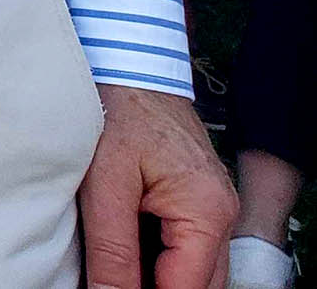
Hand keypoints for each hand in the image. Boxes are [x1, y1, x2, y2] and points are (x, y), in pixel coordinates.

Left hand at [79, 83, 234, 288]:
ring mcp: (211, 206)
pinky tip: (120, 249)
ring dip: (154, 274)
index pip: (186, 288)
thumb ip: (111, 248)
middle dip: (154, 288)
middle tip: (106, 281)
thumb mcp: (104, 182)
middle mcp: (221, 213)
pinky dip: (155, 255)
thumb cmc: (115, 109)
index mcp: (206, 211)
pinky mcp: (194, 198)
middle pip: (197, 284)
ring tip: (109, 265)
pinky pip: (183, 244)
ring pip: (192, 268)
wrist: (126, 60)